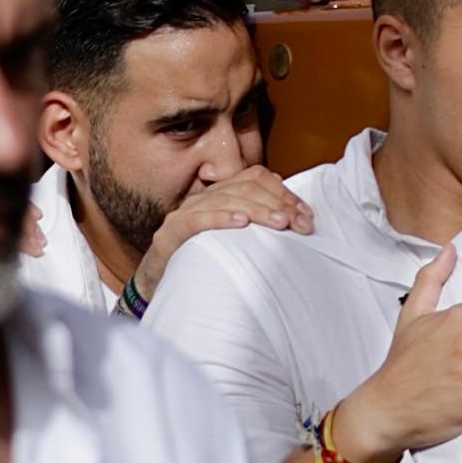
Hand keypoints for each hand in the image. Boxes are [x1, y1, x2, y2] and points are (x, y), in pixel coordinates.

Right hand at [142, 167, 317, 279]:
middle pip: (246, 187)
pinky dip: (221, 218)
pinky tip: (240, 223)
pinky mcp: (170, 234)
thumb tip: (290, 212)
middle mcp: (203, 197)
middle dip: (278, 203)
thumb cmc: (198, 261)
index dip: (283, 192)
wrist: (155, 285)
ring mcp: (185, 213)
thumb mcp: (231, 239)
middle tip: (300, 223)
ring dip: (258, 209)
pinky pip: (196, 219)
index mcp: (220, 194)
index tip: (306, 214)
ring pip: (227, 199)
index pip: (256, 177)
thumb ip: (254, 222)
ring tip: (280, 222)